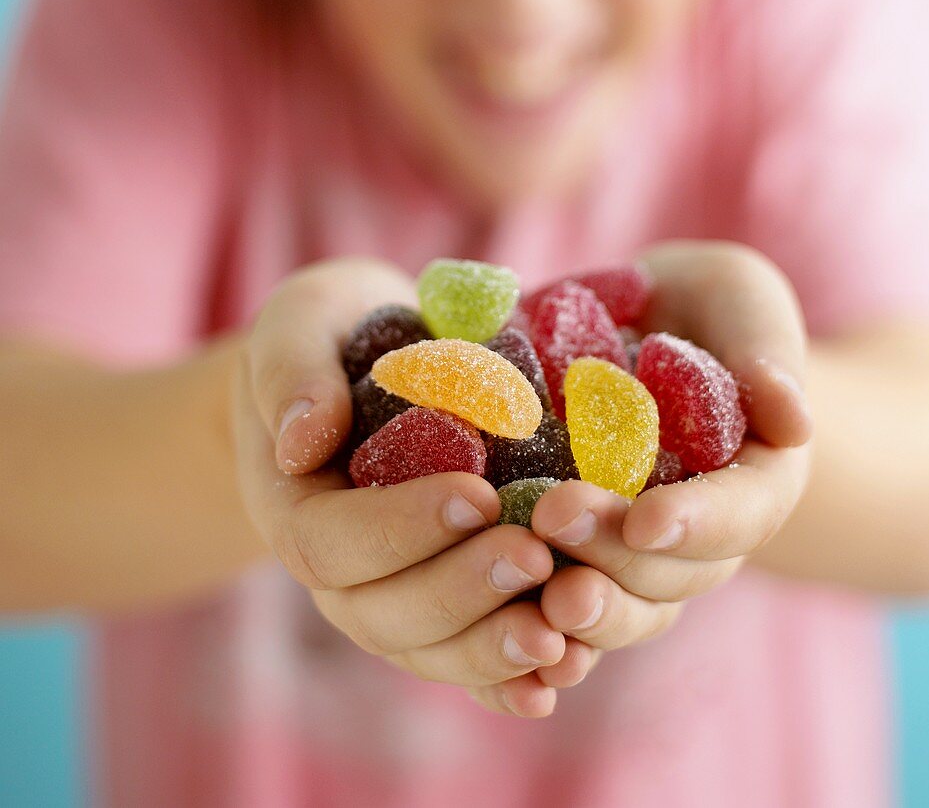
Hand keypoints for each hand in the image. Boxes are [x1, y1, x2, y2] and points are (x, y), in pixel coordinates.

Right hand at [232, 258, 592, 717]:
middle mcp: (341, 570)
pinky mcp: (444, 598)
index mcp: (297, 506)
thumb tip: (302, 442)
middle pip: (384, 614)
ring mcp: (391, 594)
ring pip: (431, 649)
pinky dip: (507, 679)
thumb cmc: (333, 332)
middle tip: (534, 557)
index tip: (477, 493)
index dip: (401, 528)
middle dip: (461, 592)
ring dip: (492, 650)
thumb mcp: (303, 323)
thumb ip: (292, 373)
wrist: (363, 362)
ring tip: (561, 635)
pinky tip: (558, 679)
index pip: (332, 542)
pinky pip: (467, 654)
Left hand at [524, 242, 812, 662]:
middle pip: (675, 569)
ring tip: (537, 597)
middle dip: (615, 553)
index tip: (645, 520)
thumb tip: (792, 416)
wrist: (646, 327)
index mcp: (758, 472)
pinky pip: (573, 600)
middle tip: (554, 516)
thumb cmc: (703, 305)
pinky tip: (506, 624)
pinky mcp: (587, 550)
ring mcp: (643, 549)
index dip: (699, 522)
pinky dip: (544, 622)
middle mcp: (704, 527)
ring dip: (585, 607)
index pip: (744, 510)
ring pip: (628, 605)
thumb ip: (763, 344)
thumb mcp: (738, 297)